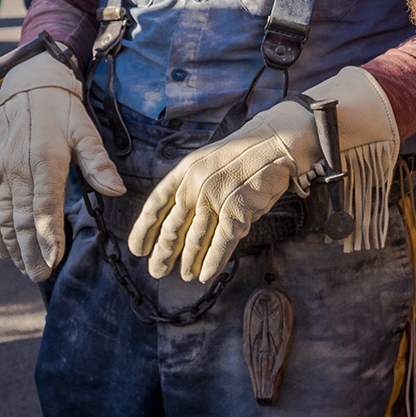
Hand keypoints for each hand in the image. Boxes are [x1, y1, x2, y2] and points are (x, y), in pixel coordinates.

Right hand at [0, 50, 125, 281]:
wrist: (26, 83)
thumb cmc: (61, 109)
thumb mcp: (85, 130)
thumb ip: (98, 163)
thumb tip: (117, 191)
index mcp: (45, 161)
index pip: (44, 208)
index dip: (47, 237)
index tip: (53, 260)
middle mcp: (16, 169)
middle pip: (21, 220)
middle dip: (30, 251)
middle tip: (40, 276)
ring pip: (2, 217)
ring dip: (12, 246)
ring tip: (25, 269)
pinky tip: (3, 249)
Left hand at [127, 66, 398, 281]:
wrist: (278, 140)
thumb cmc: (247, 150)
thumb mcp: (210, 160)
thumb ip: (194, 184)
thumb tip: (184, 218)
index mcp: (185, 171)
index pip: (156, 204)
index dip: (144, 229)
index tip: (137, 249)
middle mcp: (195, 186)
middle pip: (173, 227)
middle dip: (164, 252)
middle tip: (157, 271)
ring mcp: (215, 200)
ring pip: (195, 239)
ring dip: (188, 261)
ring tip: (184, 275)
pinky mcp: (237, 212)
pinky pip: (221, 244)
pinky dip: (212, 262)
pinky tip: (205, 275)